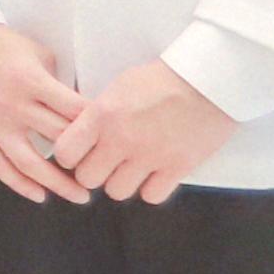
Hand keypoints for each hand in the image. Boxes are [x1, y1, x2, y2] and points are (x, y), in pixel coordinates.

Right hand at [0, 22, 96, 203]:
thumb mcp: (35, 51)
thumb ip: (57, 80)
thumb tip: (77, 104)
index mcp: (32, 82)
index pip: (75, 112)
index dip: (98, 128)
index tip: (114, 139)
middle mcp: (14, 107)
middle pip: (59, 141)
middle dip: (85, 159)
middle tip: (104, 171)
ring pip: (29, 163)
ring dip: (57, 183)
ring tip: (78, 196)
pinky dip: (18, 183)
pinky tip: (38, 195)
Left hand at [61, 59, 237, 203]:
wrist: (208, 78)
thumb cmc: (163, 77)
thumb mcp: (120, 86)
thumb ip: (99, 114)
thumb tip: (82, 133)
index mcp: (103, 115)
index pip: (65, 153)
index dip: (70, 156)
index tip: (80, 153)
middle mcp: (121, 139)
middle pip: (87, 178)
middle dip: (94, 172)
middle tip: (106, 162)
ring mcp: (150, 156)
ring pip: (116, 191)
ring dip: (122, 182)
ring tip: (132, 168)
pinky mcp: (177, 167)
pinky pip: (151, 196)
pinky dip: (151, 188)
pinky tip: (155, 173)